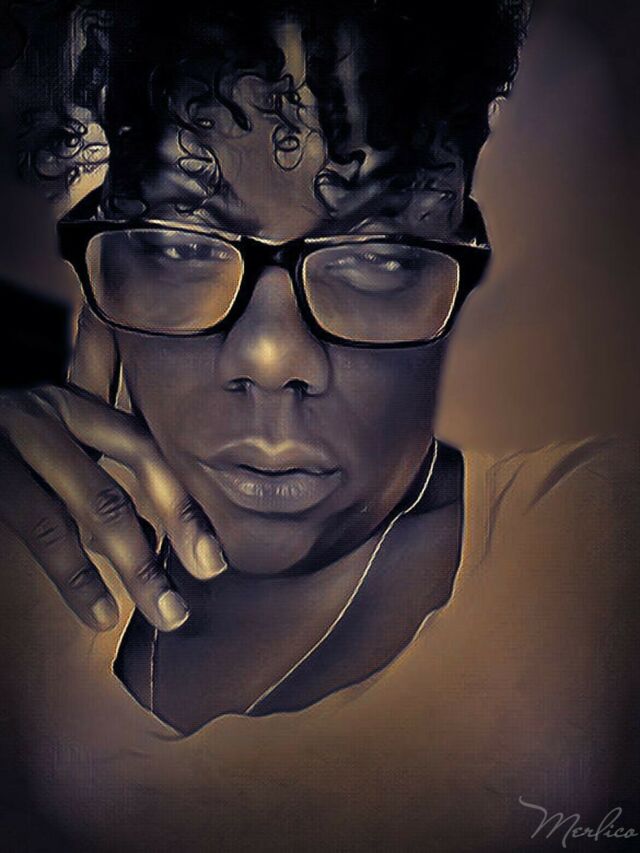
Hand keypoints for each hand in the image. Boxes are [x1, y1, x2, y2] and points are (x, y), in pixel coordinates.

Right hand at [0, 309, 224, 632]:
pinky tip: (101, 611)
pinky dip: (76, 576)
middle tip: (208, 578)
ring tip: (167, 611)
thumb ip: (92, 476)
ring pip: (89, 507)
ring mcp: (10, 442)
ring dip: (135, 567)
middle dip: (171, 536)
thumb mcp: (46, 445)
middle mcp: (43, 416)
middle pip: (121, 480)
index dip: (182, 501)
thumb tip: (150, 535)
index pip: (143, 449)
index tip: (214, 554)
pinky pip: (40, 528)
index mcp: (68, 406)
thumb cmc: (0, 445)